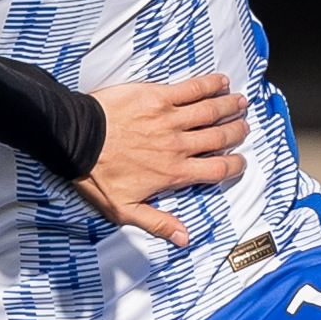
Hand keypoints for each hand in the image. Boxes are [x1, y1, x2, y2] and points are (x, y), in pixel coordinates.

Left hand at [73, 71, 247, 245]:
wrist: (76, 140)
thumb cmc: (96, 175)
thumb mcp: (125, 209)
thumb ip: (158, 223)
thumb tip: (183, 238)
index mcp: (173, 173)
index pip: (217, 170)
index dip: (234, 166)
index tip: (239, 162)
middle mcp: (177, 146)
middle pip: (220, 138)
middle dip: (237, 133)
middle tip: (243, 128)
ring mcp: (169, 119)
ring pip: (210, 111)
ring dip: (229, 106)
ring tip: (241, 103)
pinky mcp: (157, 97)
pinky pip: (191, 89)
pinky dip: (209, 84)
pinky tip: (220, 81)